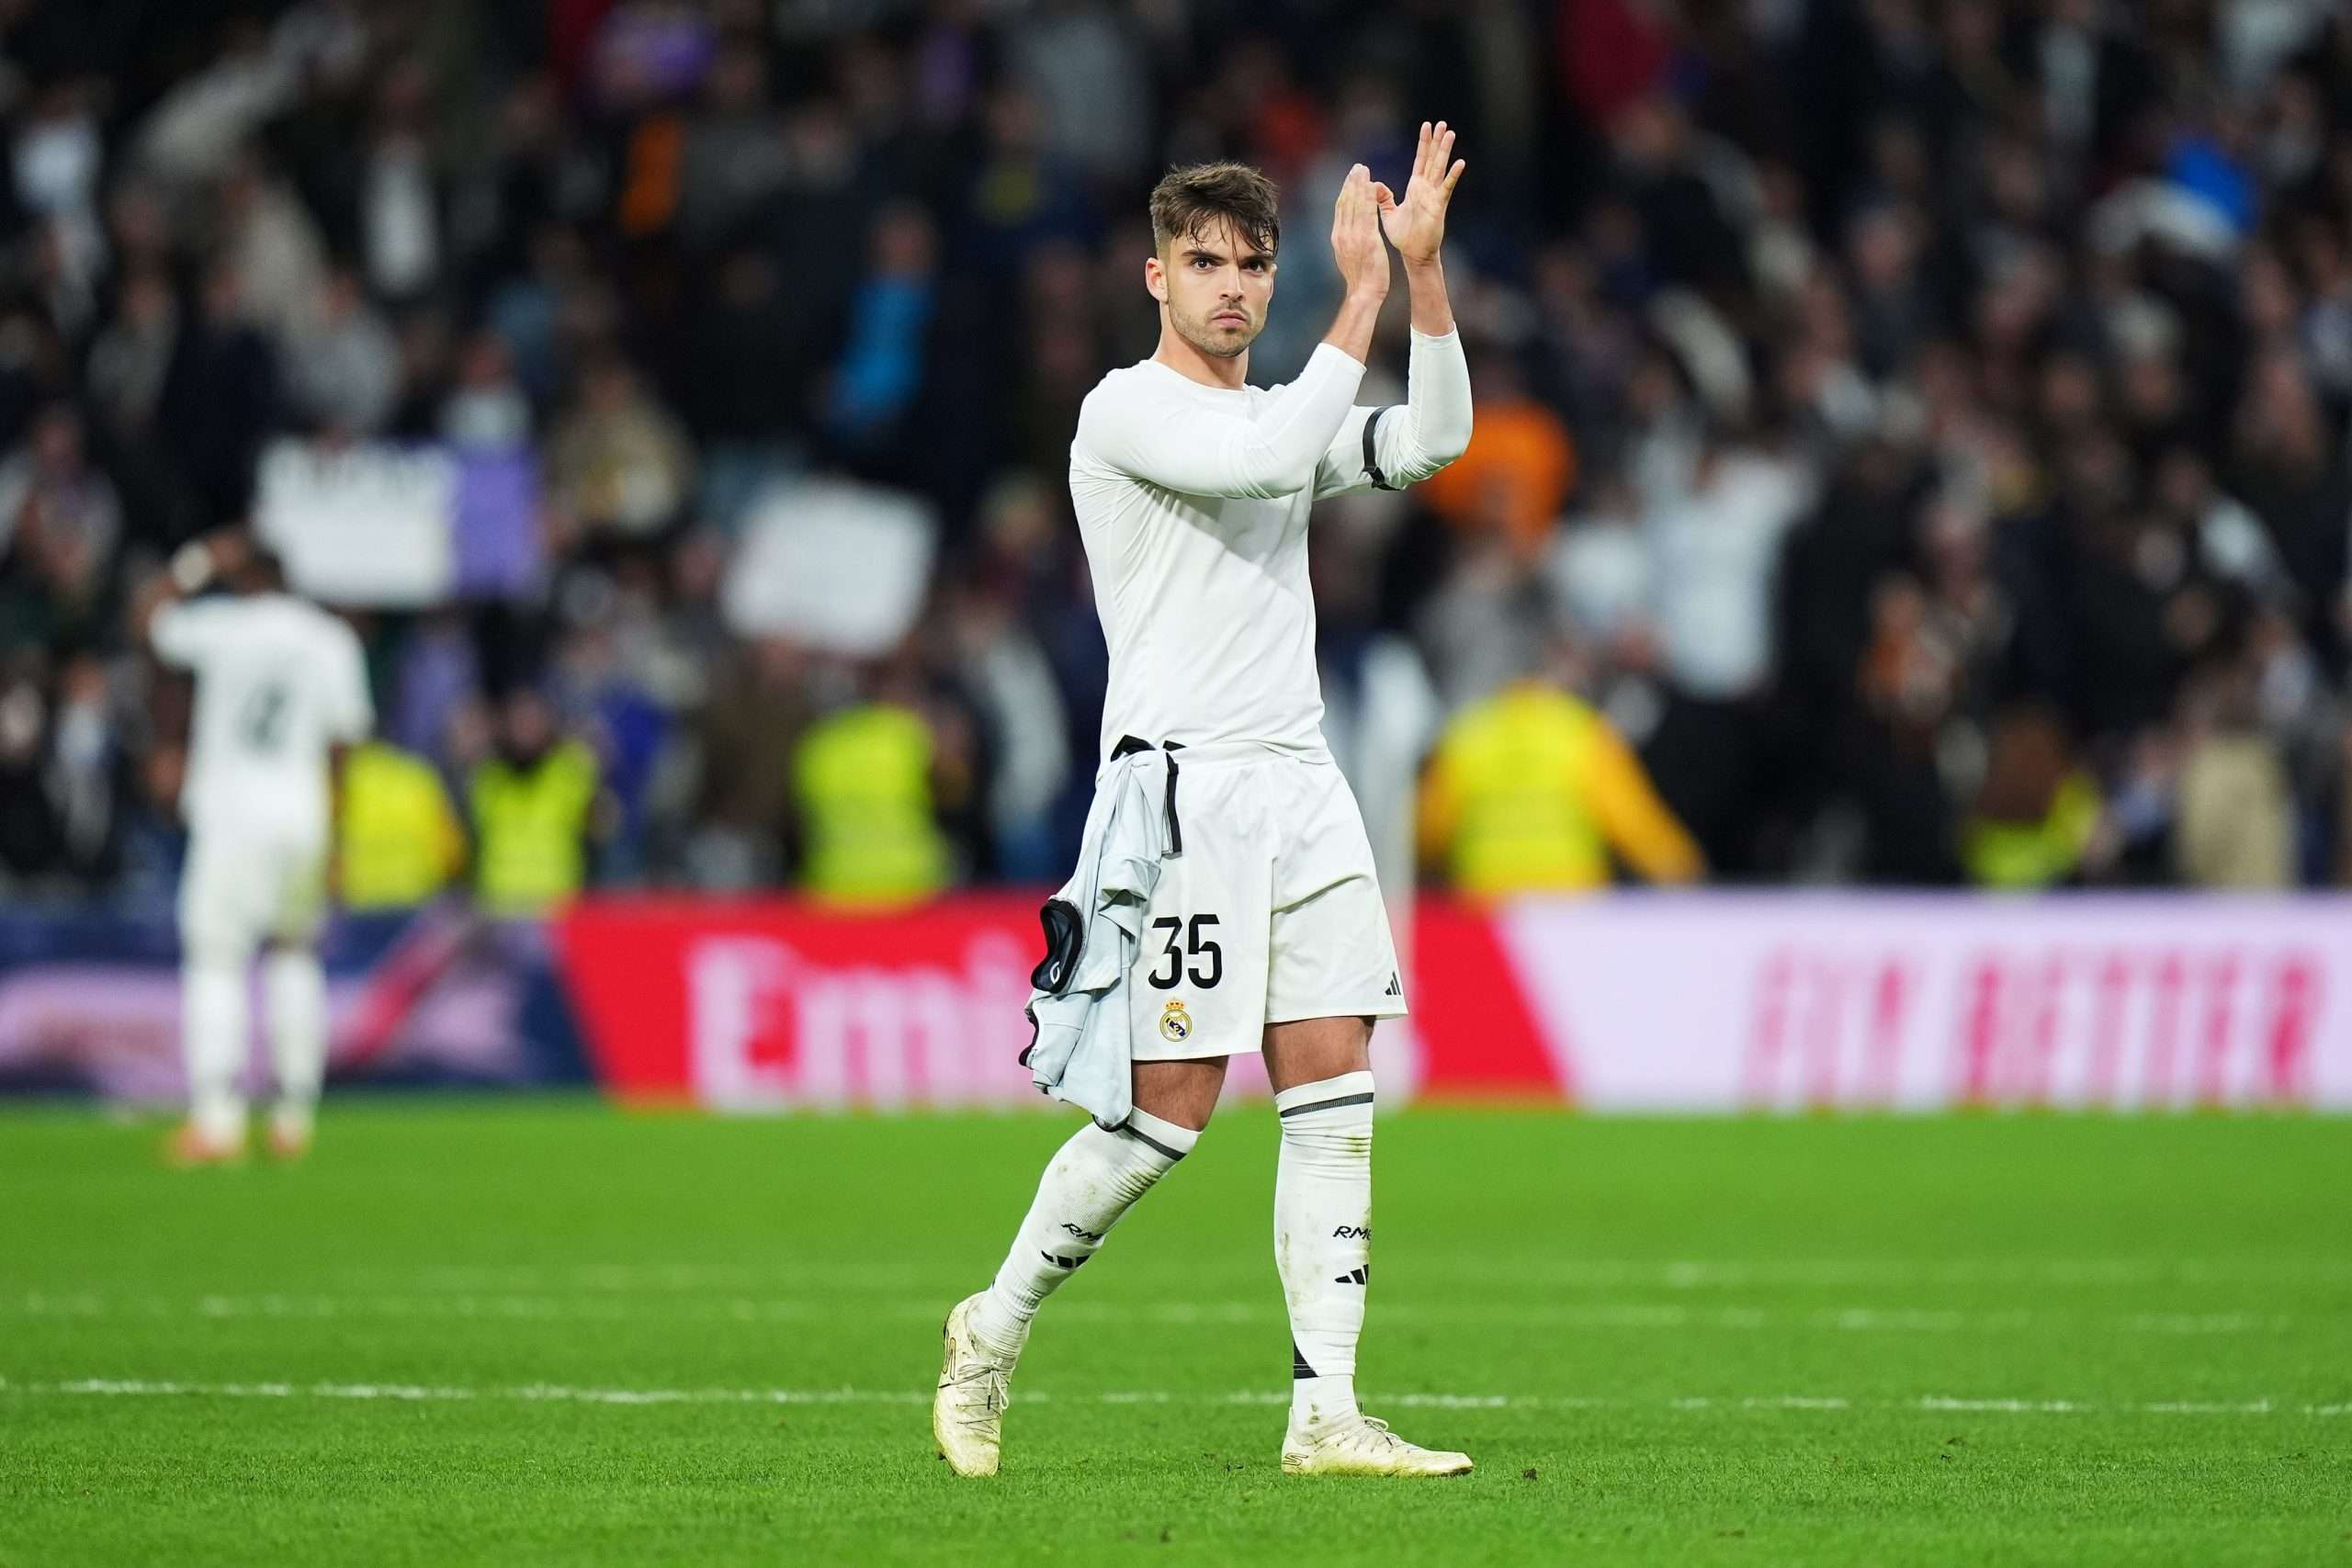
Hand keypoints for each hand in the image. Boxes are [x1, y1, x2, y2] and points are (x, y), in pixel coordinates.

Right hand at [1329, 163, 1390, 302]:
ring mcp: (1353, 236)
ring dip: (1358, 184)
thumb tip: (1348, 233)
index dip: (1345, 192)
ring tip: (1363, 170)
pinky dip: (1367, 197)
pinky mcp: (1366, 239)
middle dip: (1351, 183)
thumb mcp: (1349, 257)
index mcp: (1338, 237)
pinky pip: (1366, 213)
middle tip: (1357, 167)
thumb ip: (1348, 242)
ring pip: (1354, 204)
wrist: (1364, 293)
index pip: (1340, 209)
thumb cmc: (1361, 278)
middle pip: (1345, 202)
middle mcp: (1342, 234)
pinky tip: (1372, 185)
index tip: (1351, 179)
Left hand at [1378, 121, 1465, 265]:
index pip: (1420, 160)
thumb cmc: (1403, 235)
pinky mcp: (1438, 205)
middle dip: (1437, 141)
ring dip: (1445, 151)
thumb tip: (1372, 184)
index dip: (1423, 144)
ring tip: (1451, 133)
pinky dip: (1453, 175)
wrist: (1413, 253)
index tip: (1427, 126)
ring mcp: (1434, 195)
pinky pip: (1446, 188)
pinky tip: (1460, 163)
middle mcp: (1426, 188)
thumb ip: (1382, 197)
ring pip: (1440, 168)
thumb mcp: (1388, 213)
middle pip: (1432, 159)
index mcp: (1415, 187)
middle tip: (1443, 123)